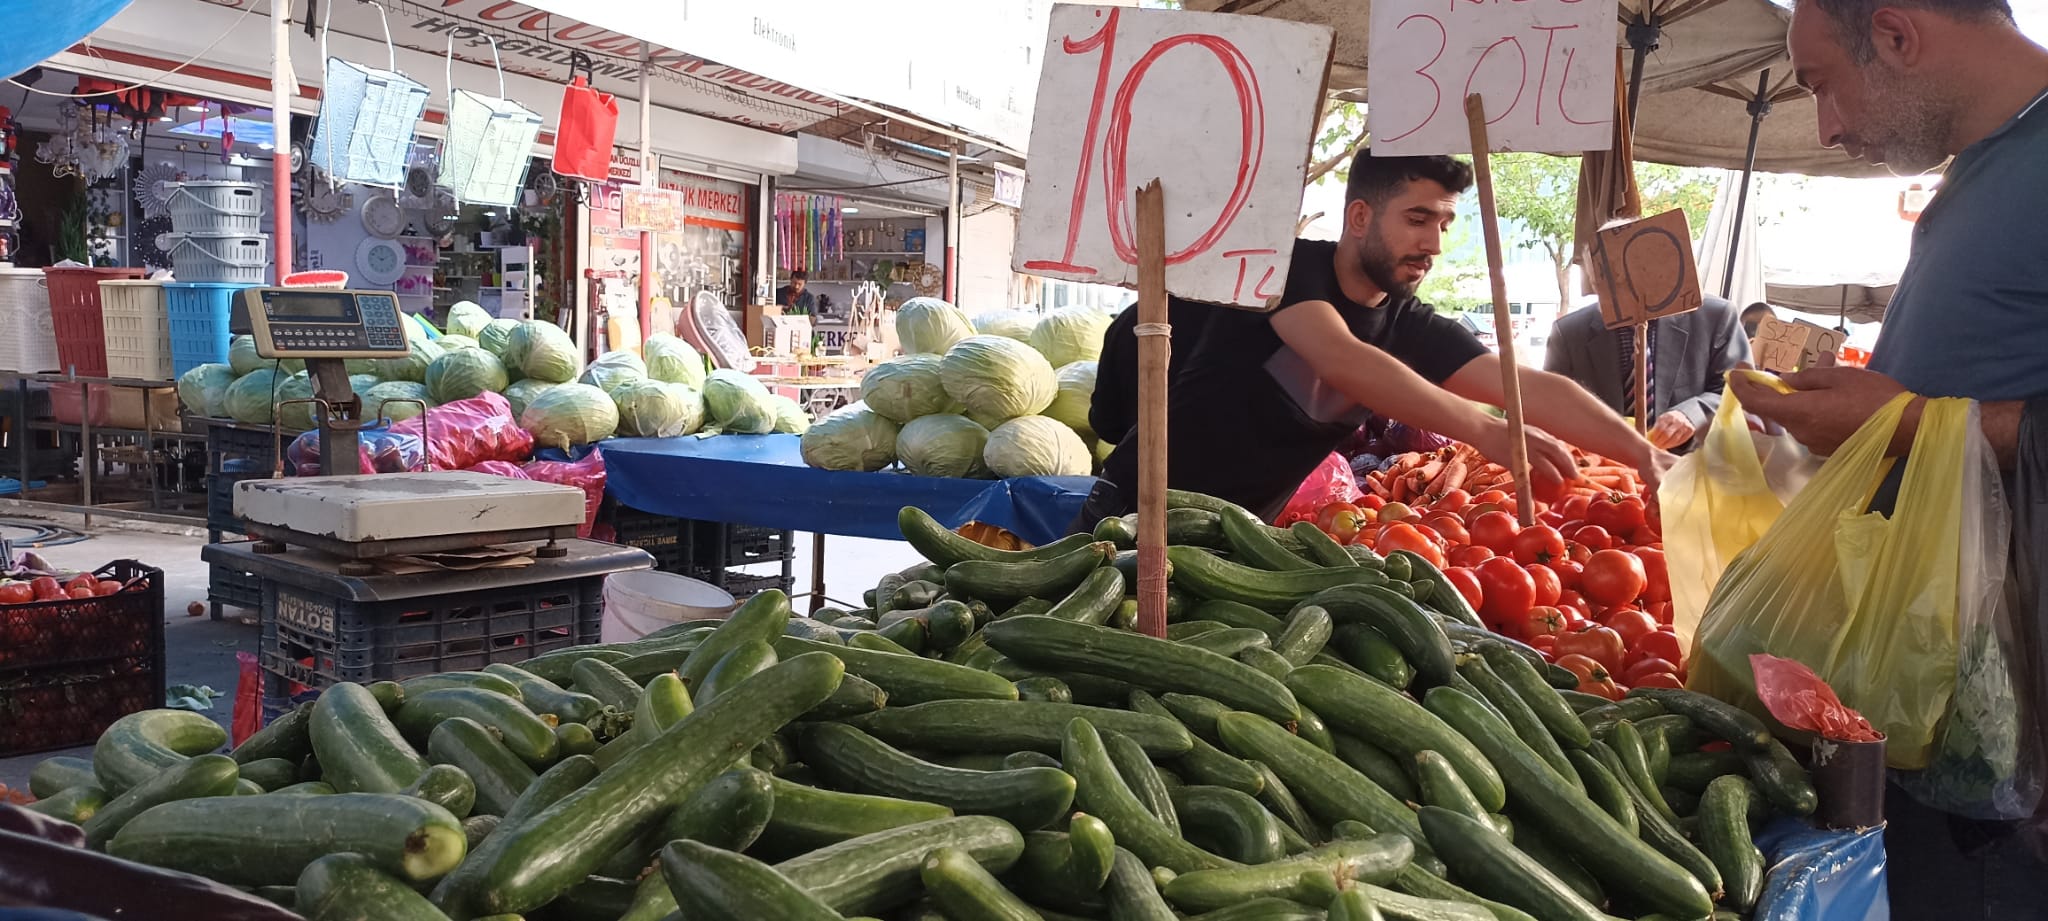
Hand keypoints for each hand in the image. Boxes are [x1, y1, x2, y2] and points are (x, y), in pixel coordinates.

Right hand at [1472, 419, 1577, 500]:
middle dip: (1569, 464)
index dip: (1567, 456)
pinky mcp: (1513, 457)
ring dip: (1558, 471)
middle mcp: (1534, 438)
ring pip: (1547, 460)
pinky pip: (1527, 472)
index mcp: (1537, 432)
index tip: (1572, 466)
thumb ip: (1533, 442)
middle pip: (1557, 451)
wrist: (1482, 429)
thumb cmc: (1499, 432)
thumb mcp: (1521, 434)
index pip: (1557, 444)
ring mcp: (1524, 447)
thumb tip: (1541, 453)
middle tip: (1575, 476)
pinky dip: (1535, 480)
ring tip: (1564, 481)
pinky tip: (1540, 487)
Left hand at [1648, 411, 1695, 449]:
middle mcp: (1678, 419)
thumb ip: (1655, 429)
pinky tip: (1669, 445)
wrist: (1681, 416)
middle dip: (1660, 442)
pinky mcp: (1691, 430)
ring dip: (1666, 445)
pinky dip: (1675, 444)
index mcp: (1668, 416)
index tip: (1651, 442)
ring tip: (1661, 447)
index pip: (1660, 428)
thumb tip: (1647, 440)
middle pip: (1667, 434)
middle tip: (1656, 446)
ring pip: (1675, 439)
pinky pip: (1682, 440)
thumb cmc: (1667, 422)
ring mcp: (1685, 424)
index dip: (1655, 437)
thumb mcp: (1660, 421)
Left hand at [1728, 365, 1917, 455]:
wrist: (1909, 427)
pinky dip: (1814, 409)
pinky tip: (1832, 394)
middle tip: (1776, 368)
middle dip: (1774, 388)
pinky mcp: (1828, 448)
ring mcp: (1815, 444)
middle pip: (1776, 410)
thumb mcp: (1840, 377)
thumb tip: (1785, 381)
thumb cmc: (1876, 397)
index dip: (1741, 386)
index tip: (1736, 372)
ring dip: (1800, 397)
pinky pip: (1812, 425)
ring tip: (1823, 370)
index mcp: (1800, 413)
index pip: (1756, 402)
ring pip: (1796, 416)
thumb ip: (1807, 379)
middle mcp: (1802, 433)